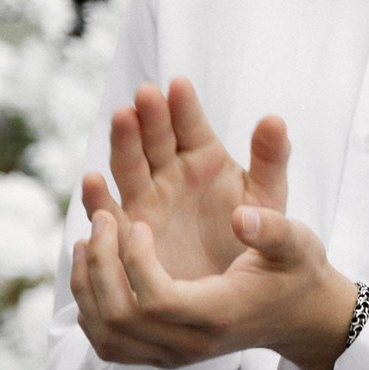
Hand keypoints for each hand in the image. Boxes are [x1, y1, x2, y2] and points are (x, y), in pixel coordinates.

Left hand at [72, 199, 356, 369]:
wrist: (300, 317)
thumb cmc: (297, 274)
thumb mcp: (298, 244)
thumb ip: (273, 229)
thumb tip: (240, 216)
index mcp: (221, 315)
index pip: (158, 301)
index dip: (135, 262)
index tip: (139, 225)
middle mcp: (192, 344)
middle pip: (121, 317)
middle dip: (101, 265)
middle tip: (101, 220)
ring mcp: (173, 355)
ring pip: (106, 334)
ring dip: (87, 286)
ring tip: (88, 242)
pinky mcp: (160, 355)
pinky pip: (108, 343)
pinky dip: (90, 308)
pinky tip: (94, 272)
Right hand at [92, 79, 288, 283]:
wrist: (247, 284)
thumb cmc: (262, 233)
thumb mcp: (269, 195)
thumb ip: (271, 158)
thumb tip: (274, 118)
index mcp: (205, 157)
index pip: (191, 126)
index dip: (184, 107)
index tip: (179, 84)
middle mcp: (170, 173)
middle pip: (155, 140)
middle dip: (150, 117)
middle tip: (145, 94)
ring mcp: (147, 200)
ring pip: (130, 168)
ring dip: (124, 143)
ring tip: (123, 118)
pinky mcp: (131, 234)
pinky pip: (112, 214)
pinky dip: (100, 198)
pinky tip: (94, 179)